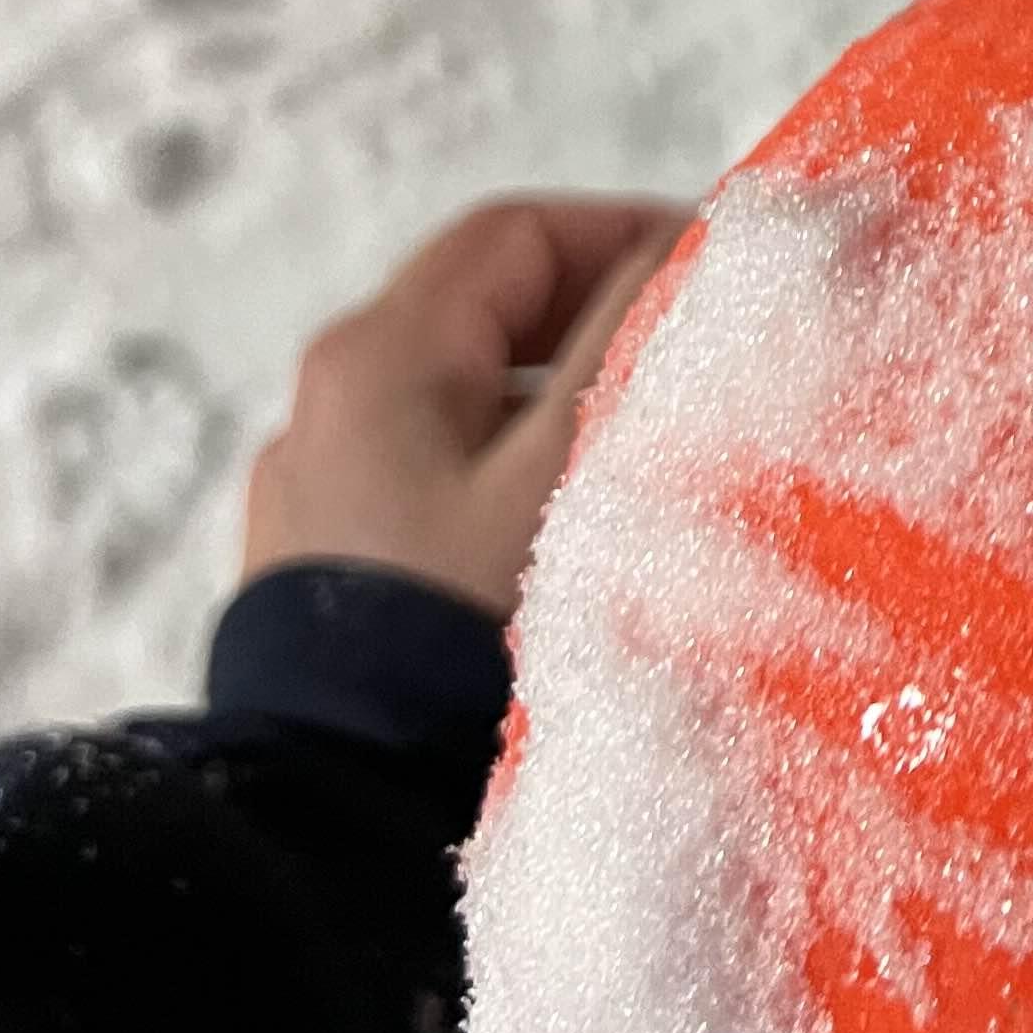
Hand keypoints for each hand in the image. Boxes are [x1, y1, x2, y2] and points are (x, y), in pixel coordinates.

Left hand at [242, 196, 690, 622]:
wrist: (340, 800)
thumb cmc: (461, 622)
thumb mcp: (564, 468)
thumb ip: (630, 340)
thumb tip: (697, 238)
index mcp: (379, 348)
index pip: (519, 233)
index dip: (626, 233)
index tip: (715, 273)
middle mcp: (330, 395)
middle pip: (486, 306)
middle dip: (601, 314)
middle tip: (698, 354)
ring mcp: (317, 479)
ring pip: (465, 393)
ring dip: (561, 394)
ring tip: (650, 443)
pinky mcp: (323, 555)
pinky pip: (433, 468)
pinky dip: (510, 464)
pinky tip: (570, 525)